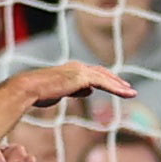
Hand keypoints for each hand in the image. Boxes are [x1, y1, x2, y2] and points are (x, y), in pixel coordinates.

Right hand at [19, 61, 135, 106]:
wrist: (29, 88)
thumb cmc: (38, 93)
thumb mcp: (61, 92)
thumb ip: (76, 90)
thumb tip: (90, 91)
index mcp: (71, 70)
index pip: (93, 74)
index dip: (105, 79)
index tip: (116, 85)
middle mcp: (77, 67)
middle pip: (102, 73)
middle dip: (116, 81)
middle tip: (128, 88)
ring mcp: (79, 71)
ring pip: (105, 78)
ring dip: (120, 86)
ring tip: (131, 93)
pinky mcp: (81, 77)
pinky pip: (103, 83)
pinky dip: (116, 88)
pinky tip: (125, 93)